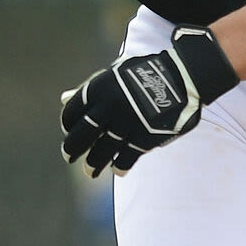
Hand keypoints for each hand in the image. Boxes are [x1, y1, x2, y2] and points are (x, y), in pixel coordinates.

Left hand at [59, 26, 237, 175]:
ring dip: (94, 163)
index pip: (73, 110)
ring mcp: (127, 123)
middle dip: (72, 148)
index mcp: (100, 87)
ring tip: (90, 171)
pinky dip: (120, 166)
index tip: (68, 131)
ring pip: (102, 150)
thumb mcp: (114, 74)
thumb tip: (62, 98)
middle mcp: (109, 106)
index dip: (68, 123)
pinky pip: (127, 157)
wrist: (182, 77)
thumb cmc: (144, 73)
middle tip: (68, 157)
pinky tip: (116, 171)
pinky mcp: (144, 137)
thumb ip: (90, 89)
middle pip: (83, 134)